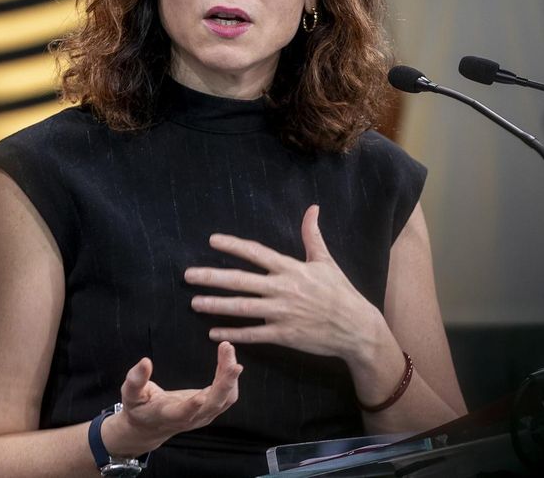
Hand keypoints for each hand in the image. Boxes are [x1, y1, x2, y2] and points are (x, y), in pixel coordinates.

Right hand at [100, 341, 242, 456]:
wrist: (150, 426)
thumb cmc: (139, 408)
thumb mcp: (130, 395)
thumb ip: (135, 380)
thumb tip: (145, 362)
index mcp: (169, 416)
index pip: (182, 414)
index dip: (191, 407)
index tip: (200, 396)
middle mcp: (191, 419)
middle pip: (214, 404)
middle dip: (225, 383)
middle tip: (232, 360)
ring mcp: (204, 415)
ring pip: (225, 398)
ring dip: (230, 376)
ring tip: (228, 350)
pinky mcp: (211, 408)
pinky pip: (227, 394)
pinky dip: (230, 376)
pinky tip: (228, 357)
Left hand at [184, 205, 386, 361]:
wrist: (356, 328)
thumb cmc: (340, 292)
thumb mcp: (326, 261)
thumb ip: (312, 235)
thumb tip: (312, 208)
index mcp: (292, 269)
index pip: (257, 253)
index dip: (233, 246)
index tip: (212, 240)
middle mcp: (284, 289)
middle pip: (241, 281)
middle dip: (212, 277)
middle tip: (188, 275)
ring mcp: (283, 313)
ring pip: (243, 308)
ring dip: (217, 305)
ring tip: (195, 303)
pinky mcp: (285, 335)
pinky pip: (254, 334)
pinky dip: (233, 333)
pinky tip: (214, 332)